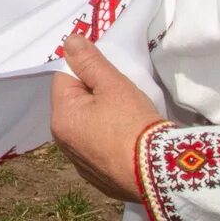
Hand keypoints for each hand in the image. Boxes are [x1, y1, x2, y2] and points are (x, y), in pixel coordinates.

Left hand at [51, 34, 165, 203]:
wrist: (158, 173)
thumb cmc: (133, 123)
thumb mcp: (113, 85)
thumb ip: (90, 61)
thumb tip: (69, 42)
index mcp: (61, 118)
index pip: (64, 78)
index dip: (86, 70)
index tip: (110, 77)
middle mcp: (63, 142)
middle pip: (74, 103)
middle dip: (93, 94)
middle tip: (122, 96)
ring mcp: (79, 163)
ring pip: (86, 126)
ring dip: (101, 118)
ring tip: (128, 118)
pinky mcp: (97, 178)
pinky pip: (97, 149)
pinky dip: (109, 141)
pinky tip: (127, 141)